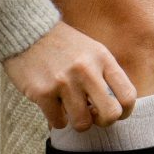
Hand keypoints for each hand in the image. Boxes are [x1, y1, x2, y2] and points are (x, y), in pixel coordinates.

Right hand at [3, 21, 137, 130]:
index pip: (128, 96)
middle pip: (110, 114)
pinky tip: (53, 106)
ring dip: (77, 121)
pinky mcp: (42, 92)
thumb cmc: (61, 44)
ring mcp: (64, 82)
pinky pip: (58, 122)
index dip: (124, 112)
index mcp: (102, 58)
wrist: (26, 30)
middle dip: (103, 121)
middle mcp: (86, 70)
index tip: (115, 112)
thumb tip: (117, 106)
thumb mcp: (91, 50)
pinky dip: (56, 119)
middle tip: (92, 115)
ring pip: (83, 123)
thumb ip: (105, 74)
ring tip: (70, 110)